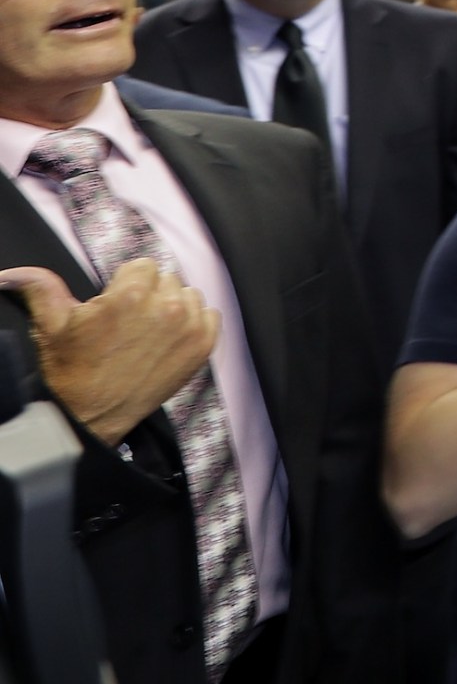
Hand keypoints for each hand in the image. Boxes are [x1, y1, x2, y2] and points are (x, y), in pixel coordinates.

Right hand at [1, 261, 216, 445]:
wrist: (90, 417)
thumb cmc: (70, 372)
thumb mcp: (51, 325)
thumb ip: (41, 288)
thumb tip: (13, 273)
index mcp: (130, 295)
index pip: (142, 265)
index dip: (127, 283)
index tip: (118, 304)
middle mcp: (165, 307)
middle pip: (166, 279)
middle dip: (149, 294)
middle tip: (129, 322)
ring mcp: (188, 328)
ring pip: (188, 295)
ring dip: (173, 307)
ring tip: (148, 332)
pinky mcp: (202, 347)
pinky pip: (210, 316)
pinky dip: (194, 324)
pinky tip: (170, 338)